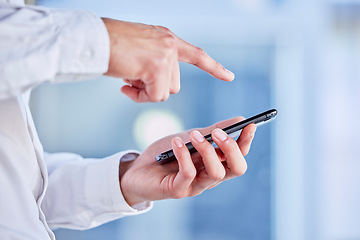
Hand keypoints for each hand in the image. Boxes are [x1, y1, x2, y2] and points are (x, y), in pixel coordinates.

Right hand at [102, 18, 234, 101]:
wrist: (93, 39)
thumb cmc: (109, 44)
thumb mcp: (139, 49)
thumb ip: (152, 64)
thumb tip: (150, 85)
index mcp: (166, 38)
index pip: (196, 54)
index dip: (213, 67)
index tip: (229, 76)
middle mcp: (169, 44)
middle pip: (175, 83)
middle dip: (154, 88)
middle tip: (133, 81)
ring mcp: (165, 55)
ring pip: (166, 91)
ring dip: (146, 91)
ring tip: (128, 79)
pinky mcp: (157, 67)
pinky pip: (155, 96)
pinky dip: (140, 97)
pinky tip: (126, 84)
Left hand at [119, 117, 256, 205]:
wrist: (138, 170)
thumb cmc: (167, 153)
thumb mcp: (190, 138)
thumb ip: (213, 131)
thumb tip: (240, 120)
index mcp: (216, 162)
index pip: (239, 155)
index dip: (246, 141)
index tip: (249, 124)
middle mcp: (210, 176)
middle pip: (237, 169)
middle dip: (232, 149)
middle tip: (218, 133)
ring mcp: (196, 186)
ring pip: (216, 173)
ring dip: (207, 150)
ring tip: (193, 135)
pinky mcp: (178, 190)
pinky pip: (188, 175)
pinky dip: (184, 155)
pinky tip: (176, 142)